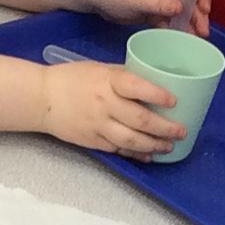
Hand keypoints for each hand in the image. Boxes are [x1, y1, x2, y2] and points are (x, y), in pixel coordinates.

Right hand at [42, 60, 185, 156]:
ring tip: (169, 146)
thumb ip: (123, 78)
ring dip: (154, 145)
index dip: (157, 95)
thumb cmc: (73, 79)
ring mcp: (99, 125)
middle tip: (181, 131)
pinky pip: (119, 149)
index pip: (137, 87)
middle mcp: (105, 104)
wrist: (42, 99)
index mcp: (108, 81)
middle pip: (140, 120)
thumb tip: (152, 85)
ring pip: (132, 140)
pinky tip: (149, 155)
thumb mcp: (100, 69)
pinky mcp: (93, 141)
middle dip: (165, 128)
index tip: (174, 101)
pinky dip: (136, 154)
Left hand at [83, 0, 195, 28]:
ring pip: (179, 12)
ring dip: (188, 24)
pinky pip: (167, 20)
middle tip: (203, 32)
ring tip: (196, 39)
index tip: (205, 10)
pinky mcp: (149, 12)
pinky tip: (180, 39)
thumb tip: (181, 8)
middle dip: (197, 14)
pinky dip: (174, 29)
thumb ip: (158, 3)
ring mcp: (156, 0)